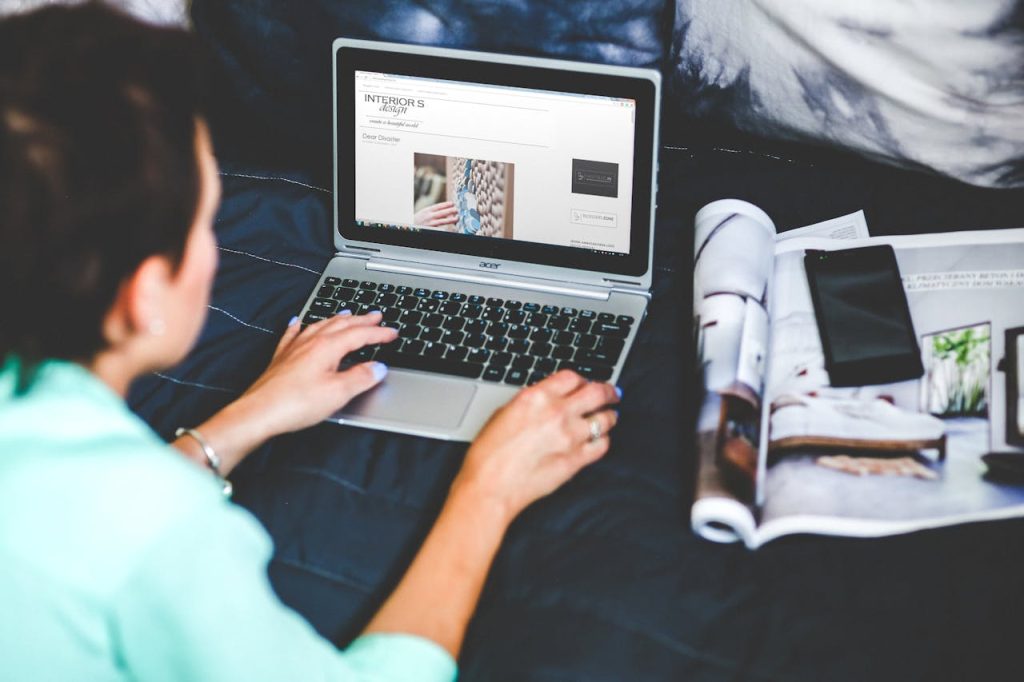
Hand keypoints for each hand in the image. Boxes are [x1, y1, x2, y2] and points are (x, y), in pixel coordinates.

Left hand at [237, 312, 397, 438]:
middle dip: (362, 320)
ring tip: (347, 314)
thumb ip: (361, 378)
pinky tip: (298, 322)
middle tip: (376, 315)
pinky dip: (300, 325)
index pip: (360, 334)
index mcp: (327, 347)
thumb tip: (378, 368)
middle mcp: (311, 342)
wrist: (259, 412)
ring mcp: (294, 348)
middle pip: (341, 325)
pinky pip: (293, 334)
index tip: (392, 333)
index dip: (378, 333)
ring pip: (320, 325)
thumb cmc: (295, 404)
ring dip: (337, 319)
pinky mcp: (281, 358)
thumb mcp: (338, 393)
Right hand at [413, 201, 458, 227]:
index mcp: (427, 210)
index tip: (452, 203)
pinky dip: (445, 227)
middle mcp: (429, 216)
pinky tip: (451, 227)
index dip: (446, 204)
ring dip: (450, 219)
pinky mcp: (431, 230)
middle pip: (442, 213)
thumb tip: (444, 209)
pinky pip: (439, 228)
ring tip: (457, 218)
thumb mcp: (424, 212)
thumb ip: (432, 210)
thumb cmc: (418, 220)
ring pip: (442, 221)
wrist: (410, 228)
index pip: (438, 206)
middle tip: (457, 209)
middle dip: (450, 210)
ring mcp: (430, 223)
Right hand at [452, 370, 619, 521]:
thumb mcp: (505, 413)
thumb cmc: (489, 453)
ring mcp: (570, 437)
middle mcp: (557, 413)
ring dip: (609, 416)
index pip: (573, 377)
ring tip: (609, 417)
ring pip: (605, 419)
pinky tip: (599, 440)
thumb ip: (532, 403)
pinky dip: (603, 440)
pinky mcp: (576, 460)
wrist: (490, 486)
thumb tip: (549, 400)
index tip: (586, 383)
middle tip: (613, 394)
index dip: (583, 379)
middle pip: (597, 392)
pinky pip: (602, 445)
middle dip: (609, 391)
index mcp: (537, 397)